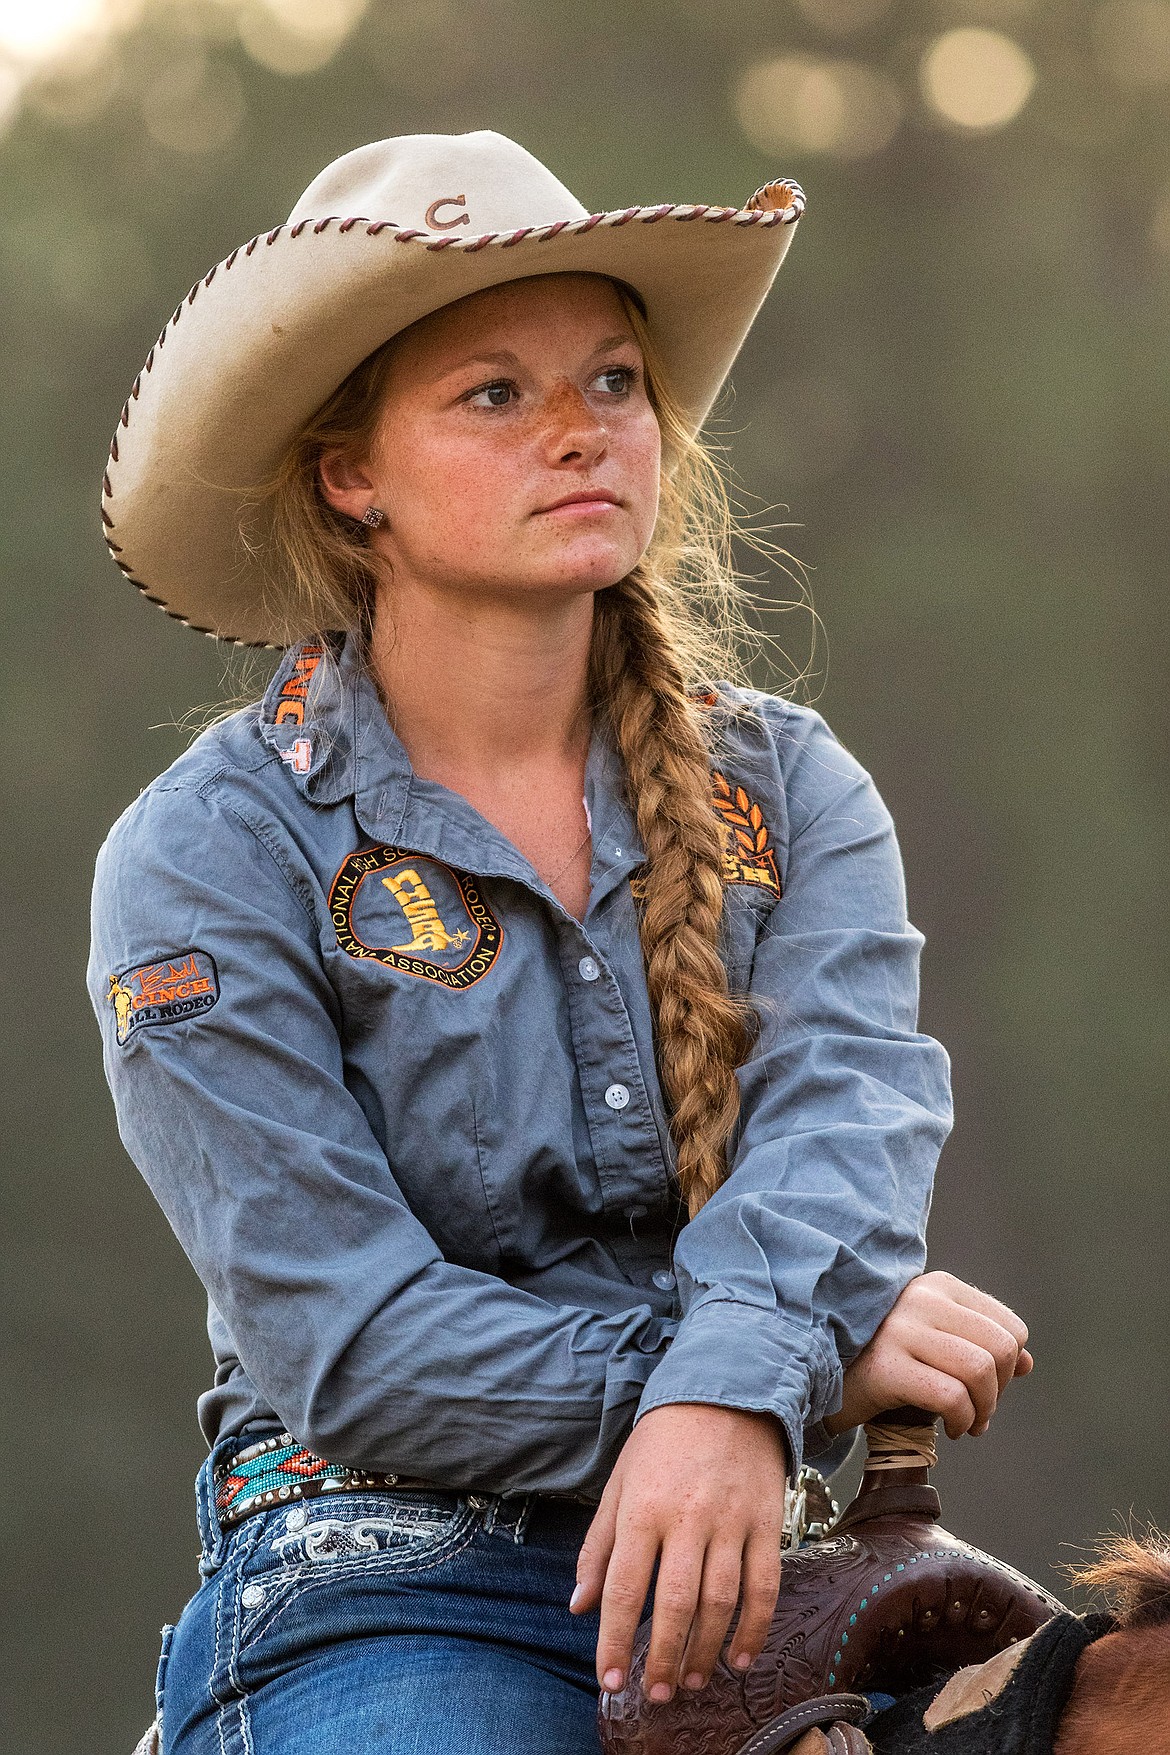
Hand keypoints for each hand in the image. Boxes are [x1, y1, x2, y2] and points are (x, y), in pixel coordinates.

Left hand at [570, 1402, 787, 1701]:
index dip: (616, 1640)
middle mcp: (687, 1517)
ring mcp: (731, 1521)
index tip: (609, 1679)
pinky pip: (764, 1586)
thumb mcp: (620, 1482)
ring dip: (706, 1650)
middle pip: (676, 1603)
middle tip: (656, 1694)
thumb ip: (599, 1546)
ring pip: (721, 1600)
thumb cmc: (663, 1441)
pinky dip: (754, 1627)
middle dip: (664, 1658)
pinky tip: (739, 1657)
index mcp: (643, 1508)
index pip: (626, 1588)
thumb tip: (580, 1606)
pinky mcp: (766, 1522)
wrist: (727, 1391)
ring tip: (692, 1681)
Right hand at [824, 1270, 1031, 1440]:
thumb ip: (980, 1347)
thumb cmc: (886, 1363)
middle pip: (1001, 1348)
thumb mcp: (935, 1347)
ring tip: (968, 1424)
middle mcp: (921, 1298)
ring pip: (980, 1370)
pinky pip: (952, 1397)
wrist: (824, 1380)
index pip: (1010, 1327)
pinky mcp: (886, 1365)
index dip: (1009, 1368)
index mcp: (938, 1286)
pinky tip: (951, 1430)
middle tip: (980, 1412)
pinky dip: (963, 1420)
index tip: (987, 1389)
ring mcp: (900, 1329)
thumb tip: (1027, 1363)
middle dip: (1000, 1391)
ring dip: (984, 1410)